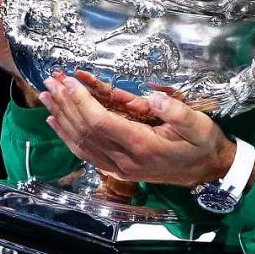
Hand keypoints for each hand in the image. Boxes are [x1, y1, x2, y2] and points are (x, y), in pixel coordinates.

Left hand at [39, 70, 232, 185]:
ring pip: (80, 143)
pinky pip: (86, 153)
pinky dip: (68, 137)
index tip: (69, 81)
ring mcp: (119, 168)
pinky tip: (57, 123)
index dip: (81, 101)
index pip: (101, 122)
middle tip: (50, 82)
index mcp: (143, 146)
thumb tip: (154, 98)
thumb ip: (177, 112)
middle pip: (85, 131)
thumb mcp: (200, 125)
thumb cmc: (203, 145)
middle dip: (65, 104)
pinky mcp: (118, 170)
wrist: (208, 171)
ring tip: (46, 97)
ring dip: (61, 119)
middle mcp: (126, 160)